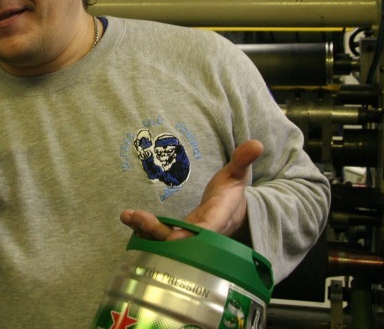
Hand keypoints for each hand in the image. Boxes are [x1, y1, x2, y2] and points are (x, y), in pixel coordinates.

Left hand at [120, 139, 262, 241]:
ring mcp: (188, 237)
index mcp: (218, 218)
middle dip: (156, 231)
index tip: (174, 237)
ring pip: (165, 240)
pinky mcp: (177, 236)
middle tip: (135, 217)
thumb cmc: (231, 192)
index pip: (206, 230)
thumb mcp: (237, 174)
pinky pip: (160, 236)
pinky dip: (145, 230)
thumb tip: (257, 143)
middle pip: (179, 240)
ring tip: (126, 216)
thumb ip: (243, 160)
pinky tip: (129, 220)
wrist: (231, 211)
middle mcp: (202, 233)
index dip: (190, 235)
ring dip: (145, 230)